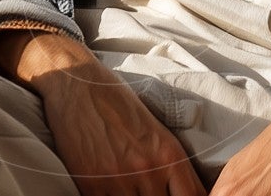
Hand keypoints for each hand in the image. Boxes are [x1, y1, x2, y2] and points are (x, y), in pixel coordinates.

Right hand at [0, 29, 207, 194]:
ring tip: (130, 189)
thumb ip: (166, 162)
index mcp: (168, 152)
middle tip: (153, 191)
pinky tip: (110, 190)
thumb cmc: (117, 101)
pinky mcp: (91, 186)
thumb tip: (177, 189)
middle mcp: (148, 169)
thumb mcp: (153, 127)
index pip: (192, 195)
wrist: (78, 85)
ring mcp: (120, 180)